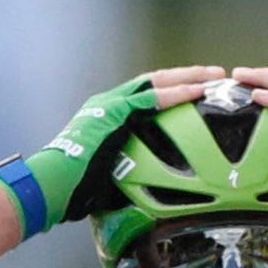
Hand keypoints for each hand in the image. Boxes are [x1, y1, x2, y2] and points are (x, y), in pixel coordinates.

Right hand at [1, 66, 225, 232]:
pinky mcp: (115, 112)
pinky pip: (153, 98)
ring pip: (157, 82)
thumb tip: (148, 192)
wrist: (52, 186)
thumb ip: (127, 171)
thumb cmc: (75, 190)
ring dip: (188, 77)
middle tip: (215, 75)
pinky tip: (198, 90)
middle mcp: (109, 103)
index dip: (172, 91)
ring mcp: (111, 104)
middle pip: (155, 82)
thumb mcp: (108, 175)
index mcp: (107, 116)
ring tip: (215, 75)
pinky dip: (178, 93)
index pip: (146, 96)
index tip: (196, 91)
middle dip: (186, 76)